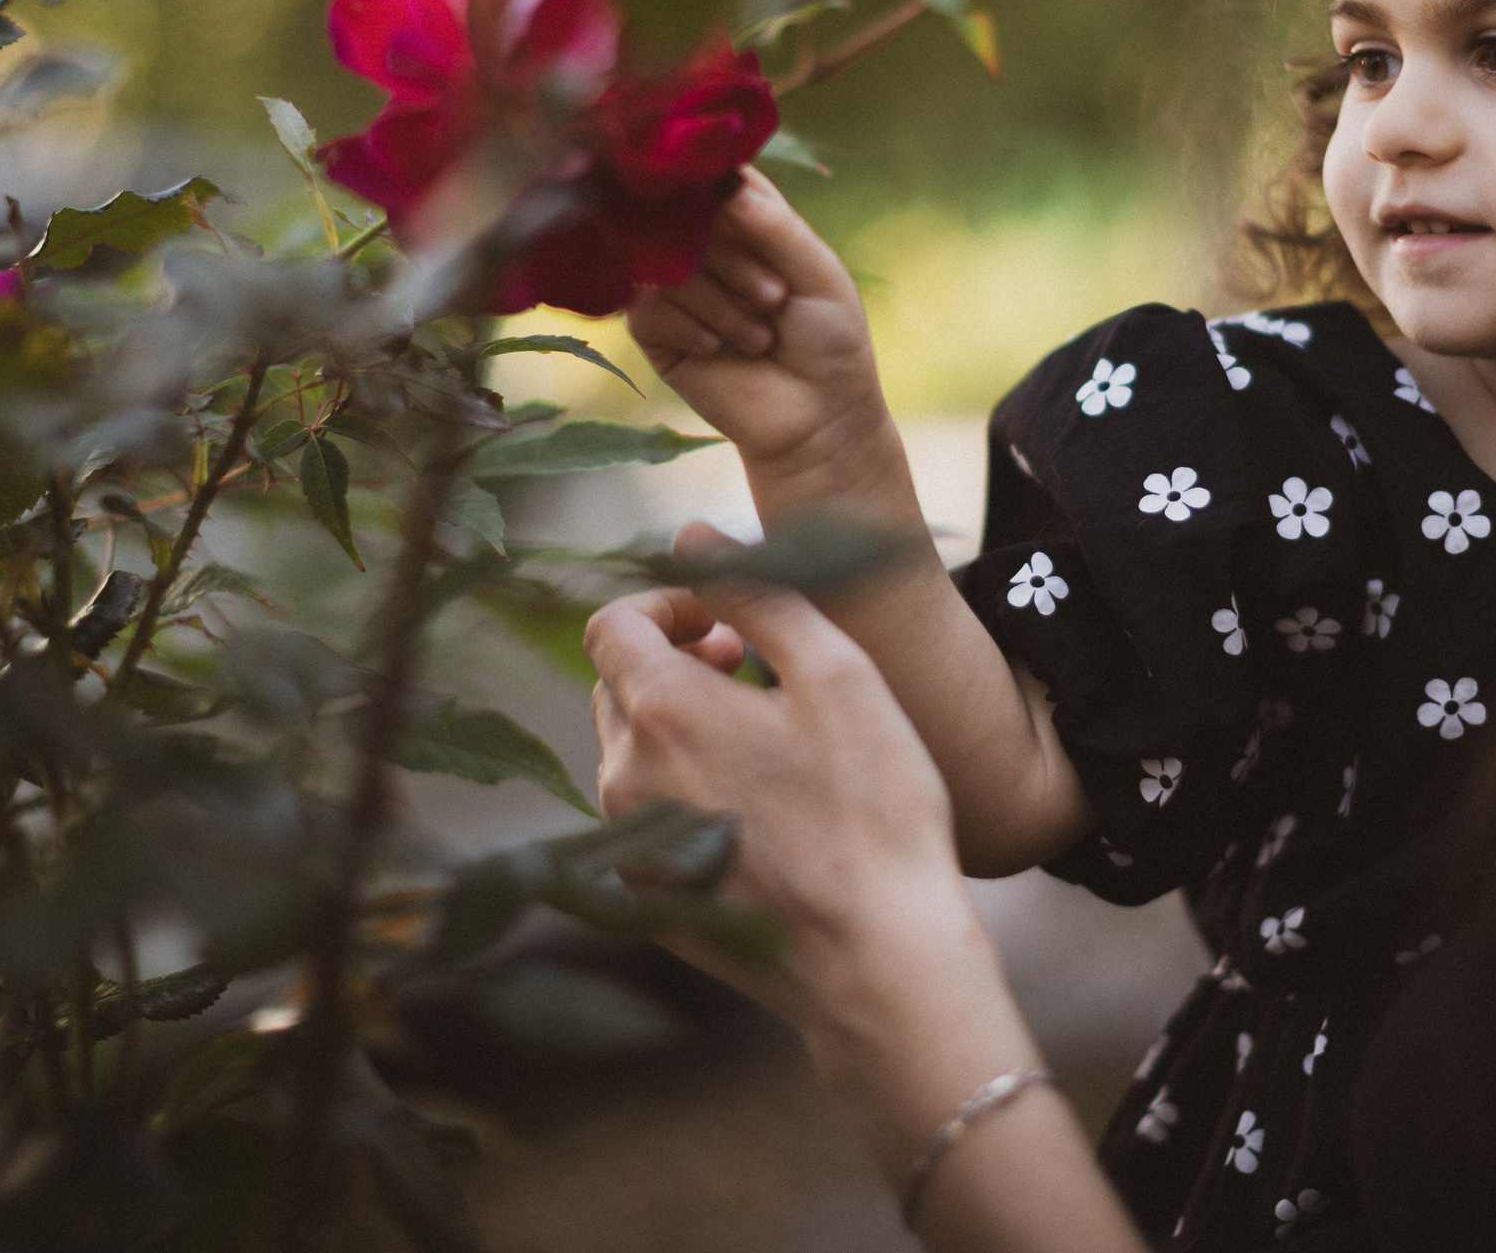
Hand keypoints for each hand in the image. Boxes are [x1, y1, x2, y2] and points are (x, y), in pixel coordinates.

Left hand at [587, 557, 1146, 1252]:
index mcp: (662, 711)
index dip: (672, 605)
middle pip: (620, 686)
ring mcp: (627, 847)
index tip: (734, 624)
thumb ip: (758, 590)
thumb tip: (694, 536)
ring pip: (631, 754)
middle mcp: (623, 778)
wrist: (881, 959)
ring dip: (682, 728)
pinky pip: (645, 820)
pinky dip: (687, 794)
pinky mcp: (643, 902)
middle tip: (758, 674)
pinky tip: (760, 812)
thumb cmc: (876, 810)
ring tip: (764, 742)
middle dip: (679, 662)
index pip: (613, 623)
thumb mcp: (836, 673)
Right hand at [626, 169, 903, 503]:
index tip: (734, 208)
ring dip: (719, 302)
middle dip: (732, 259)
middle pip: (683, 215)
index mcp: (745, 217)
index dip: (718, 186)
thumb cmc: (828, 339)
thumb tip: (721, 180)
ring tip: (760, 337)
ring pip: (664, 263)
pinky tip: (720, 350)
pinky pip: (647, 307)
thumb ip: (772, 224)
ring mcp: (674, 285)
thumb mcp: (816, 272)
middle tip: (775, 298)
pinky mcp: (652, 330)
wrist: (817, 418)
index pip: (712, 171)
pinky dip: (690, 327)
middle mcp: (703, 243)